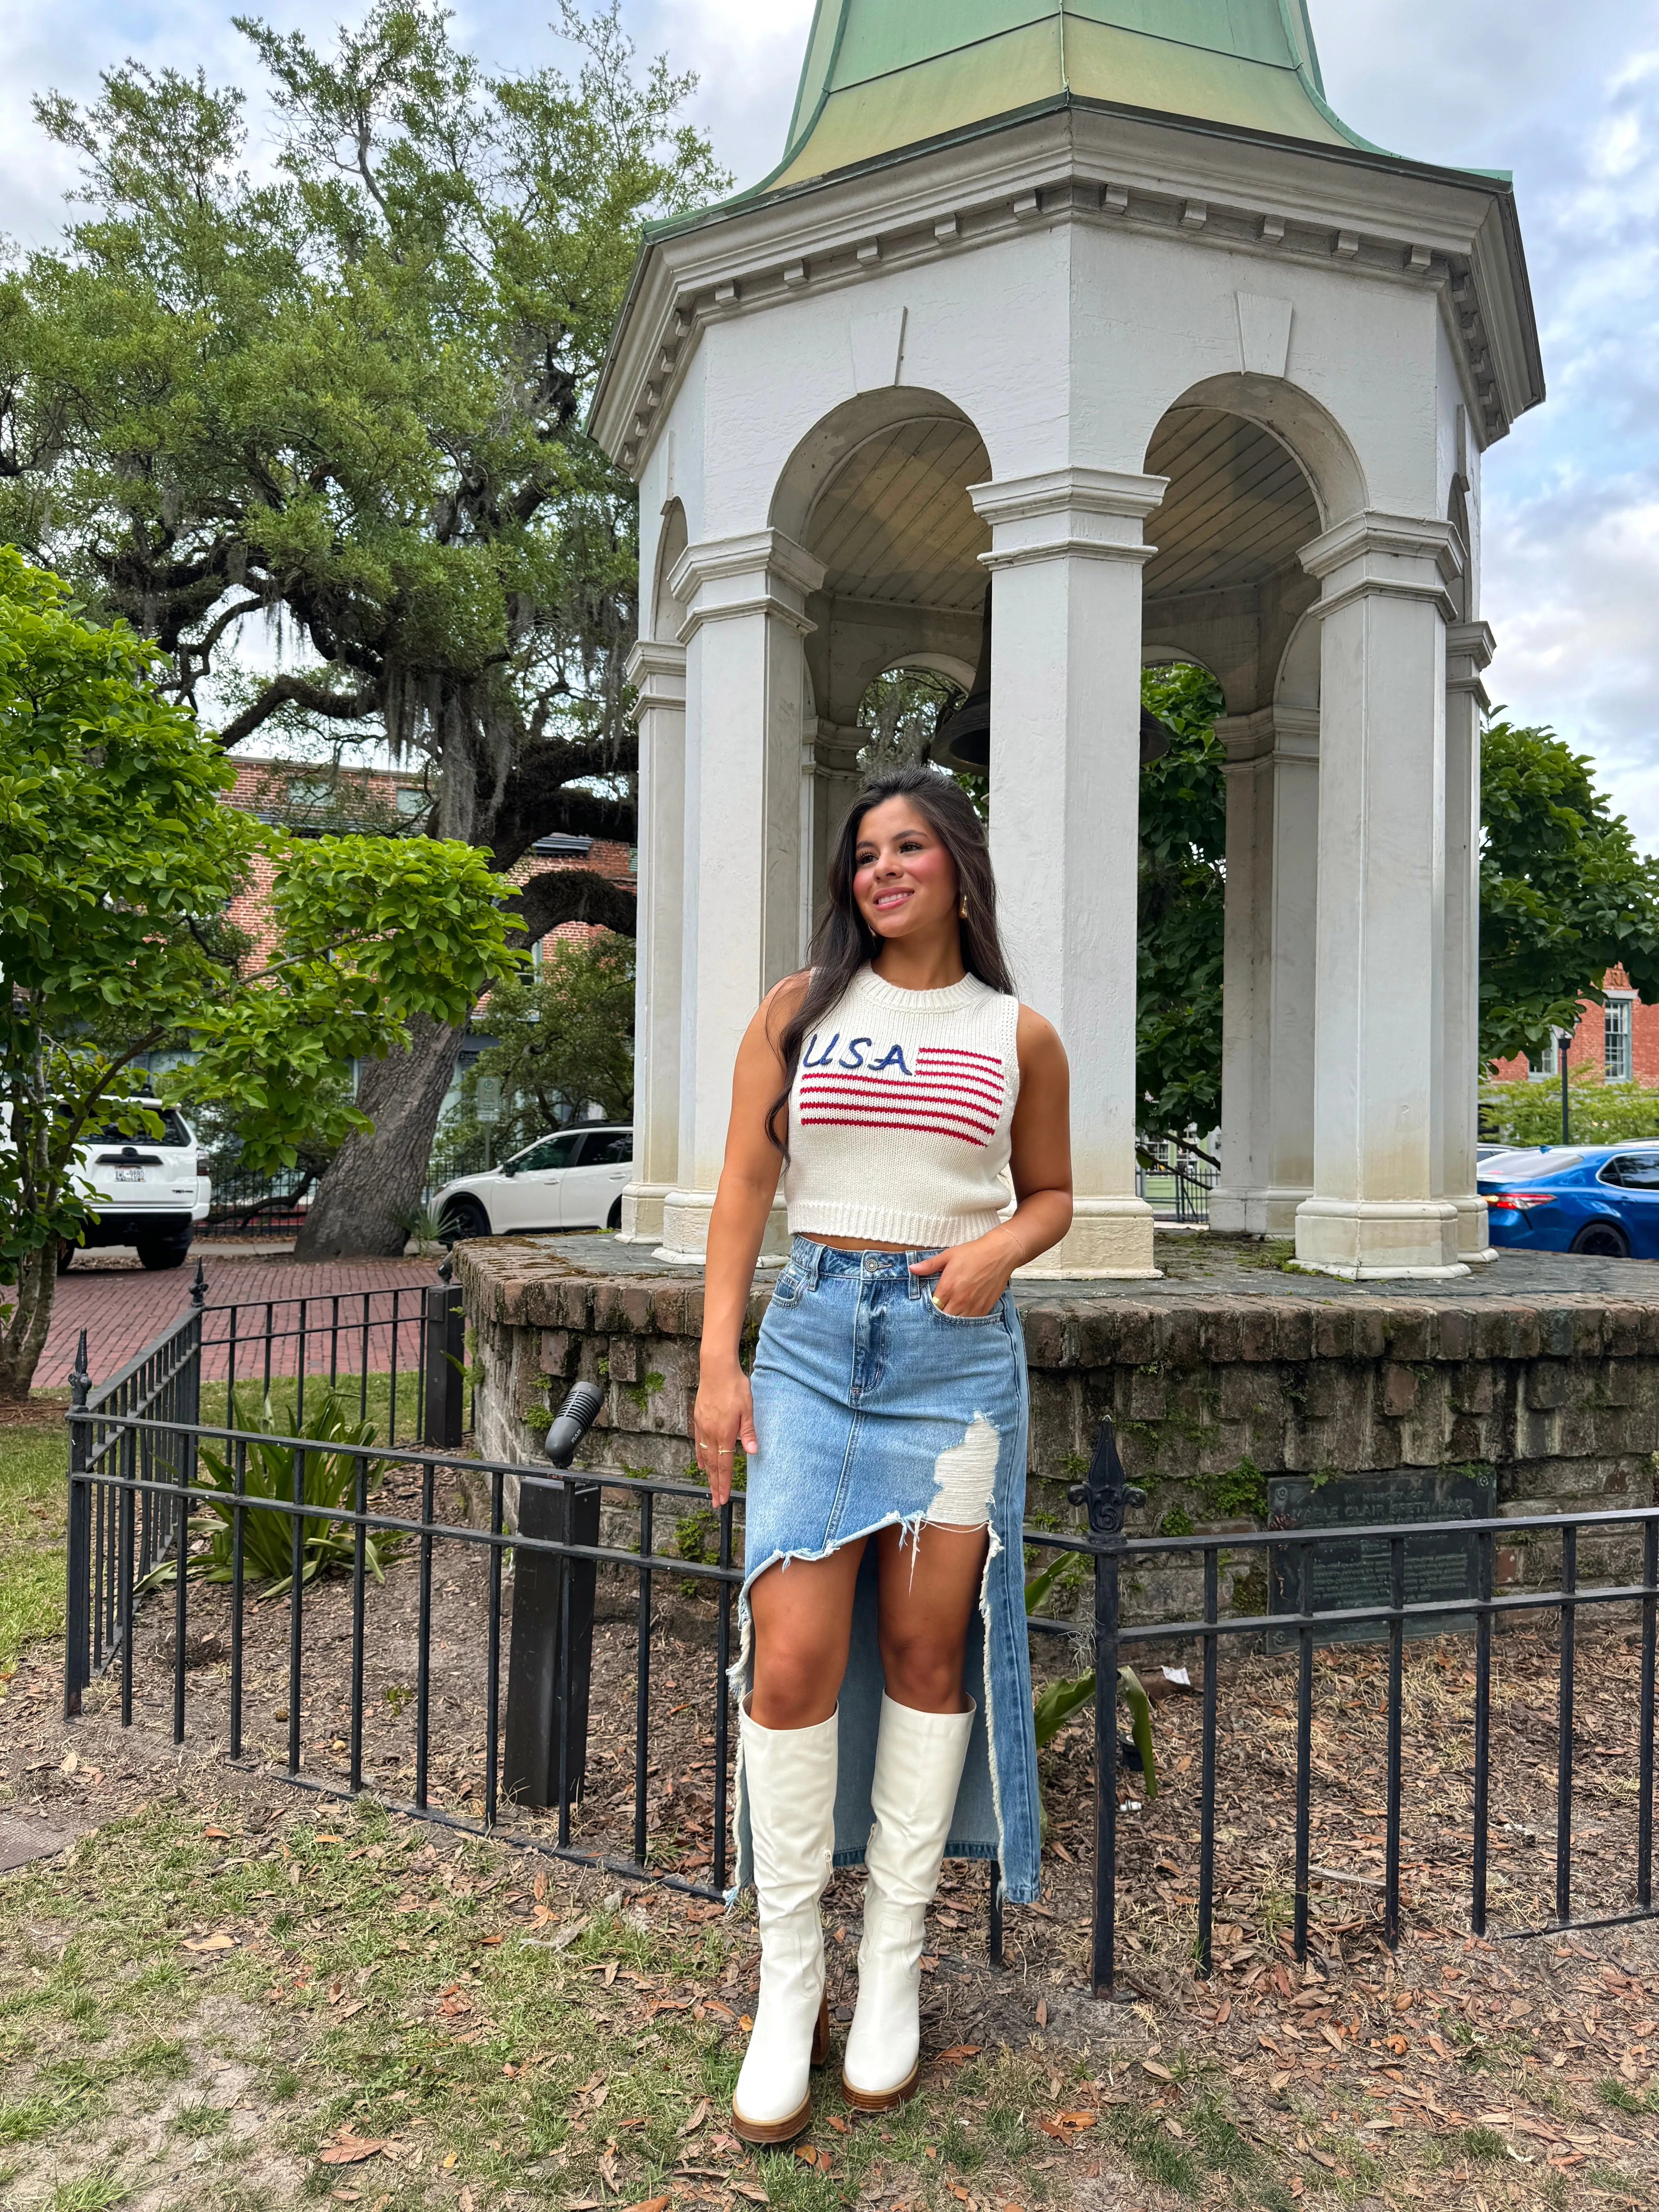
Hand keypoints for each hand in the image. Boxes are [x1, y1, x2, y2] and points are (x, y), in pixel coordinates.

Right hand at [693, 1363, 756, 1506]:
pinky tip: (701, 1464)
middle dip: (715, 1485)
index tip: (723, 1498)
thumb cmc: (735, 1387)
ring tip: (710, 1488)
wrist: (716, 1369)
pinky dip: (699, 1456)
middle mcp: (711, 1432)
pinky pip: (698, 1443)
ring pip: (704, 1456)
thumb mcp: (747, 1408)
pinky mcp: (699, 1419)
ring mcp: (702, 1426)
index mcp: (724, 1432)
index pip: (724, 1464)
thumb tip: (753, 1451)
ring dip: (707, 1474)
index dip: (724, 1483)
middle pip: (712, 1465)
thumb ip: (749, 1431)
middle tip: (716, 1503)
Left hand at [909, 1229, 1020, 1316]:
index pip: (933, 1306)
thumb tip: (912, 1269)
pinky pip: (972, 1321)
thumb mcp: (948, 1255)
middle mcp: (960, 1299)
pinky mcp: (984, 1308)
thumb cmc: (973, 1253)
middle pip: (944, 1318)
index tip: (930, 1304)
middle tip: (940, 1310)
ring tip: (950, 1314)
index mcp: (948, 1286)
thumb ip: (929, 1265)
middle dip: (940, 1315)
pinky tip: (963, 1313)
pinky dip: (966, 1320)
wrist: (999, 1254)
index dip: (930, 1307)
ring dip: (953, 1319)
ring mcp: (973, 1305)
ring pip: (957, 1322)